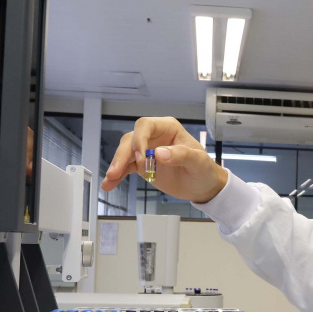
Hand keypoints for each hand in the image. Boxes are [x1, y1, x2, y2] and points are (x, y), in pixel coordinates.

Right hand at [100, 117, 227, 203]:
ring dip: (116, 166)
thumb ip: (181, 155)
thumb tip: (159, 153)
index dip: (139, 138)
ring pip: (125, 153)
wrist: (203, 186)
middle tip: (117, 171)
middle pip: (131, 140)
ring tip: (109, 180)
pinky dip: (117, 176)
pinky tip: (108, 185)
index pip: (146, 125)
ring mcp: (146, 151)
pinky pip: (126, 168)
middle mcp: (154, 137)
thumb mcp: (198, 162)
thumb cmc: (204, 170)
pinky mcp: (142, 166)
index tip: (140, 157)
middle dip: (122, 155)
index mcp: (168, 128)